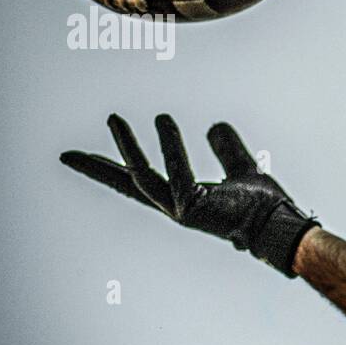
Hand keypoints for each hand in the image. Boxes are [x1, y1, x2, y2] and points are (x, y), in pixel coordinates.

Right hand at [61, 114, 318, 275]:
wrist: (280, 225)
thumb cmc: (264, 205)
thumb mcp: (241, 167)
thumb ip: (227, 148)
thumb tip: (215, 126)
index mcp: (182, 198)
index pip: (138, 181)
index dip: (110, 168)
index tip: (78, 158)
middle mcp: (176, 206)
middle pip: (126, 186)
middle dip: (95, 171)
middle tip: (65, 155)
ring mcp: (181, 211)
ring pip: (142, 179)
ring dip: (126, 149)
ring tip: (113, 119)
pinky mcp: (193, 210)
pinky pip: (175, 173)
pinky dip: (168, 146)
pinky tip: (162, 120)